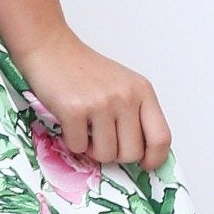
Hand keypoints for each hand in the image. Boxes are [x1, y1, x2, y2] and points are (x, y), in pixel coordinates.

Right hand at [13, 25, 172, 172]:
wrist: (52, 50)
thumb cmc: (85, 71)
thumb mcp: (123, 86)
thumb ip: (136, 114)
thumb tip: (143, 153)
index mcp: (143, 91)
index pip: (161, 137)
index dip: (154, 158)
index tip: (144, 163)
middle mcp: (126, 97)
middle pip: (132, 153)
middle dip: (115, 155)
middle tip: (102, 139)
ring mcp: (101, 103)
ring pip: (106, 155)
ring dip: (92, 150)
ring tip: (86, 129)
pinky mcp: (75, 110)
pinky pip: (79, 147)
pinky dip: (73, 141)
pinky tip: (71, 124)